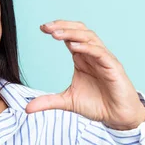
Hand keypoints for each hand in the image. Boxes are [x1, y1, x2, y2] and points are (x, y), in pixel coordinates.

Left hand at [25, 20, 144, 130]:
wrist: (117, 117)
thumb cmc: (97, 105)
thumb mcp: (67, 102)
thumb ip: (47, 102)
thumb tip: (27, 108)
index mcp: (82, 58)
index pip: (70, 37)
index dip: (57, 30)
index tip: (42, 28)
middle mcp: (93, 55)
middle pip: (79, 31)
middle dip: (63, 27)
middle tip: (46, 27)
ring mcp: (104, 59)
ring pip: (89, 38)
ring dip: (72, 34)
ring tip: (56, 34)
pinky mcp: (113, 67)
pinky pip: (100, 52)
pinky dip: (87, 47)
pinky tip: (73, 46)